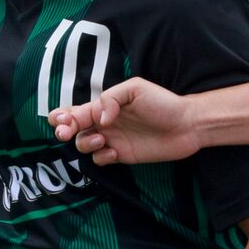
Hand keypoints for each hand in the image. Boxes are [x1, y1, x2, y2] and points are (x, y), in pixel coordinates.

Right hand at [48, 77, 195, 164]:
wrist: (186, 125)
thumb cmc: (162, 103)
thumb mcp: (135, 88)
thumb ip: (111, 98)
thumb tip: (99, 118)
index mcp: (104, 106)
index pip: (74, 110)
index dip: (61, 116)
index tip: (64, 121)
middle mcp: (104, 123)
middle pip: (72, 129)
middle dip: (63, 131)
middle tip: (65, 133)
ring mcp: (112, 140)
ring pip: (84, 145)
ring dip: (85, 143)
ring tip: (102, 140)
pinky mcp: (121, 156)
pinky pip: (100, 160)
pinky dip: (101, 157)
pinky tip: (114, 152)